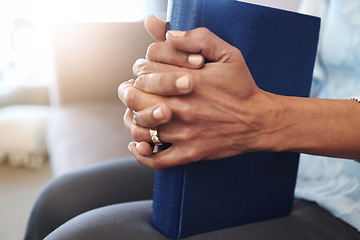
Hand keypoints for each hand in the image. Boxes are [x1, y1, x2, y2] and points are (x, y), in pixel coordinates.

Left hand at [119, 17, 269, 168]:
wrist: (258, 120)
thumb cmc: (240, 87)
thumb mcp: (227, 54)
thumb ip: (198, 38)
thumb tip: (169, 34)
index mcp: (189, 81)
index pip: (144, 72)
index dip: (140, 70)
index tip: (145, 73)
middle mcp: (183, 108)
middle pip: (135, 100)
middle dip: (128, 92)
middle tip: (130, 91)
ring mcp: (185, 134)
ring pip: (141, 129)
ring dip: (132, 120)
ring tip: (135, 113)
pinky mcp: (190, 153)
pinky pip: (157, 160)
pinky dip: (142, 154)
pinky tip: (138, 145)